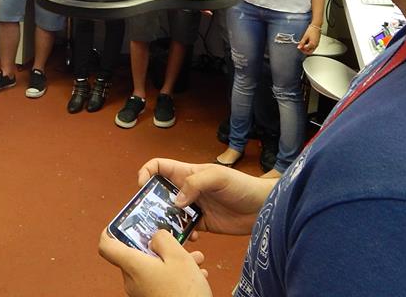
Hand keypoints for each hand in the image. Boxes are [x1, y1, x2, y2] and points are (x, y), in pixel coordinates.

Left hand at [99, 228, 209, 296]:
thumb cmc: (184, 294)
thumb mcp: (178, 257)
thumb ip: (163, 239)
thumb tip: (155, 236)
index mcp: (132, 266)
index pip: (106, 245)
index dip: (111, 230)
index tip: (122, 222)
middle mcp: (132, 281)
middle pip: (136, 254)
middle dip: (158, 245)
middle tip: (175, 239)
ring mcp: (142, 292)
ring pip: (153, 266)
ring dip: (173, 259)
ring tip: (194, 258)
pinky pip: (160, 280)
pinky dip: (175, 274)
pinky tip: (196, 273)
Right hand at [140, 158, 274, 235]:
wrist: (263, 207)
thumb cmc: (242, 185)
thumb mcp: (218, 177)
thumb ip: (195, 184)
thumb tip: (176, 201)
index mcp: (187, 173)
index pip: (159, 167)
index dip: (146, 173)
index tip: (143, 188)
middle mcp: (186, 189)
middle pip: (160, 193)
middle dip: (151, 204)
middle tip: (150, 217)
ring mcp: (194, 207)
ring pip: (170, 214)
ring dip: (166, 223)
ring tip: (169, 232)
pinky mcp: (202, 224)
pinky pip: (185, 230)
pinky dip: (183, 235)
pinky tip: (193, 238)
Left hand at [298, 24, 321, 53]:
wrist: (316, 26)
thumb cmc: (311, 30)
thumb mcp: (305, 36)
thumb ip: (302, 42)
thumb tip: (299, 47)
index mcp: (312, 44)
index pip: (306, 50)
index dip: (302, 49)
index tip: (299, 46)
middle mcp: (315, 45)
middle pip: (310, 52)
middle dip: (304, 51)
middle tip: (301, 47)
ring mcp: (317, 44)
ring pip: (311, 50)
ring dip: (307, 49)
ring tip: (303, 45)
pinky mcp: (317, 42)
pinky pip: (313, 47)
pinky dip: (309, 47)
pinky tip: (306, 43)